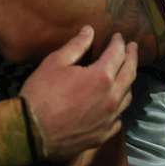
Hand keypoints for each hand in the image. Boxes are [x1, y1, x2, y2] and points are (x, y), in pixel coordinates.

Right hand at [20, 27, 136, 162]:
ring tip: (125, 73)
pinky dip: (119, 106)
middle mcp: (112, 98)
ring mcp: (109, 119)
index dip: (119, 42)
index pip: (118, 54)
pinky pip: (118, 118)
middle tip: (132, 47)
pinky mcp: (103, 135)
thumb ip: (76, 46)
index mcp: (102, 77)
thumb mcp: (55, 63)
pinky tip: (114, 103)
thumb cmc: (41, 93)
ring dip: (128, 81)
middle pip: (130, 73)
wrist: (31, 133)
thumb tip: (89, 30)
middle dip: (131, 57)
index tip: (118, 36)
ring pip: (127, 97)